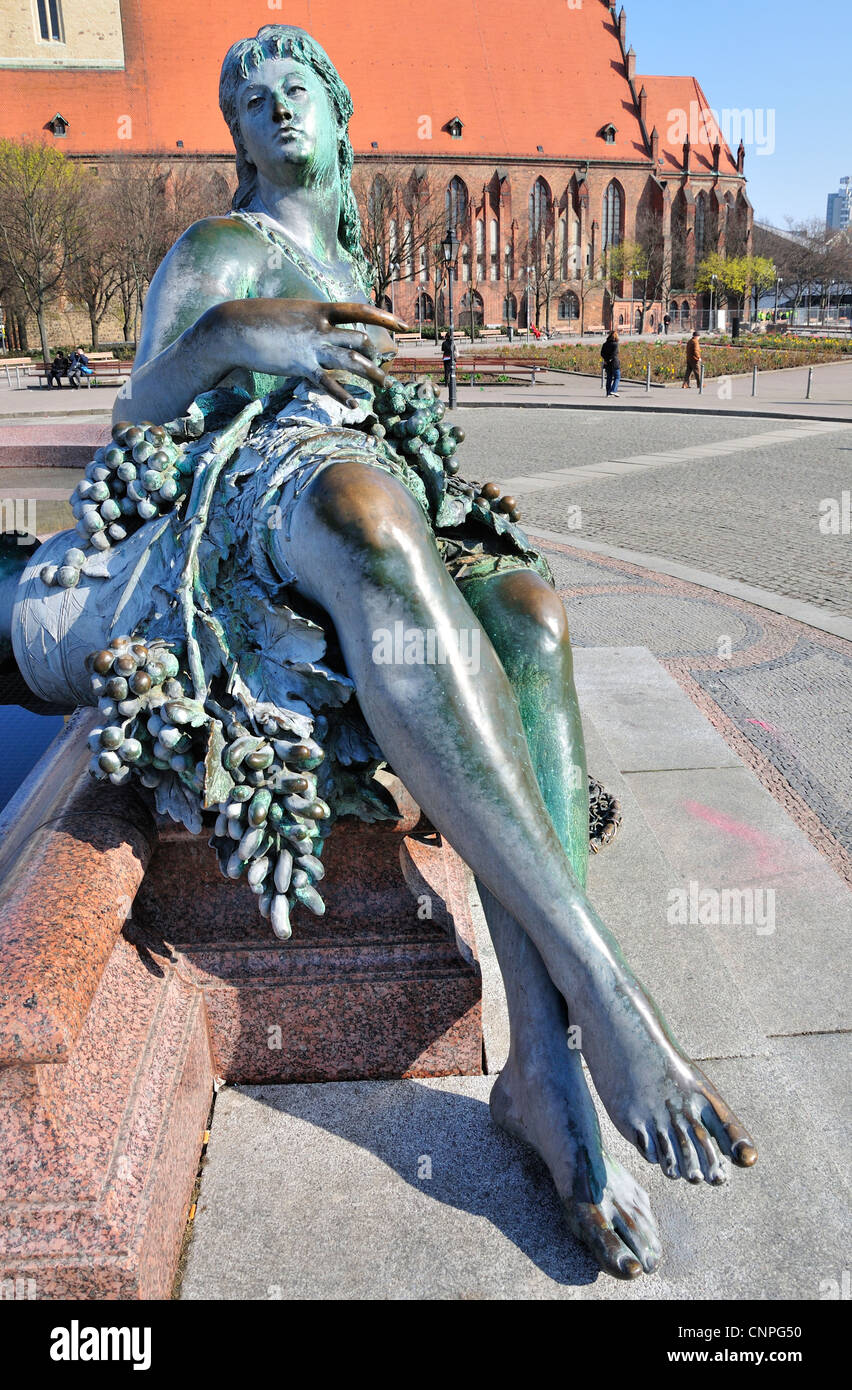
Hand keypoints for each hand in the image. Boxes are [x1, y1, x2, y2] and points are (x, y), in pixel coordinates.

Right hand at [213, 298, 408, 406]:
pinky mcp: (299, 366)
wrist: (233, 327)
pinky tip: (355, 404)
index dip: (385, 316)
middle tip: (387, 366)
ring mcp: (310, 347)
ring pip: (350, 361)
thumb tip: (324, 327)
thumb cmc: (260, 319)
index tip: (404, 324)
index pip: (360, 310)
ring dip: (372, 374)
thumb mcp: (292, 312)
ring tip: (387, 386)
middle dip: (376, 355)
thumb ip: (311, 320)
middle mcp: (320, 327)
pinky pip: (327, 383)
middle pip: (359, 341)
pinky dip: (342, 394)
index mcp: (320, 309)